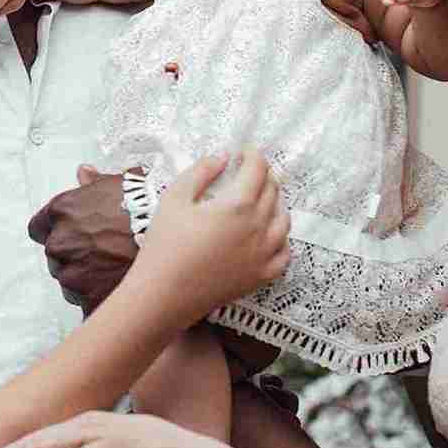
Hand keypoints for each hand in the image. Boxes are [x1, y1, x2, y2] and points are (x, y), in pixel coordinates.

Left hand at [28, 165, 138, 309]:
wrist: (175, 239)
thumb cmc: (150, 209)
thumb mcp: (122, 183)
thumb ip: (96, 183)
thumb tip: (84, 174)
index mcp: (63, 211)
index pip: (38, 227)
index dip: (55, 231)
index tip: (70, 234)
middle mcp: (61, 242)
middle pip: (56, 256)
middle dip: (74, 256)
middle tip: (102, 252)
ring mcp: (73, 273)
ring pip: (70, 282)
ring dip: (86, 279)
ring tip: (115, 270)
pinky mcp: (89, 299)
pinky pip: (86, 304)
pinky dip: (99, 301)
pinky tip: (118, 289)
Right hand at [137, 150, 289, 308]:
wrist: (163, 295)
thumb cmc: (164, 245)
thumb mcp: (174, 198)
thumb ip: (201, 171)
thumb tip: (222, 157)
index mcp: (238, 205)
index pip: (257, 170)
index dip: (253, 155)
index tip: (245, 152)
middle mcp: (258, 228)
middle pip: (272, 192)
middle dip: (263, 175)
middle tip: (251, 171)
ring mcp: (263, 255)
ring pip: (283, 220)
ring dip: (275, 203)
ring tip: (261, 199)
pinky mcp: (261, 277)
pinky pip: (284, 253)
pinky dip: (281, 239)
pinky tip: (269, 234)